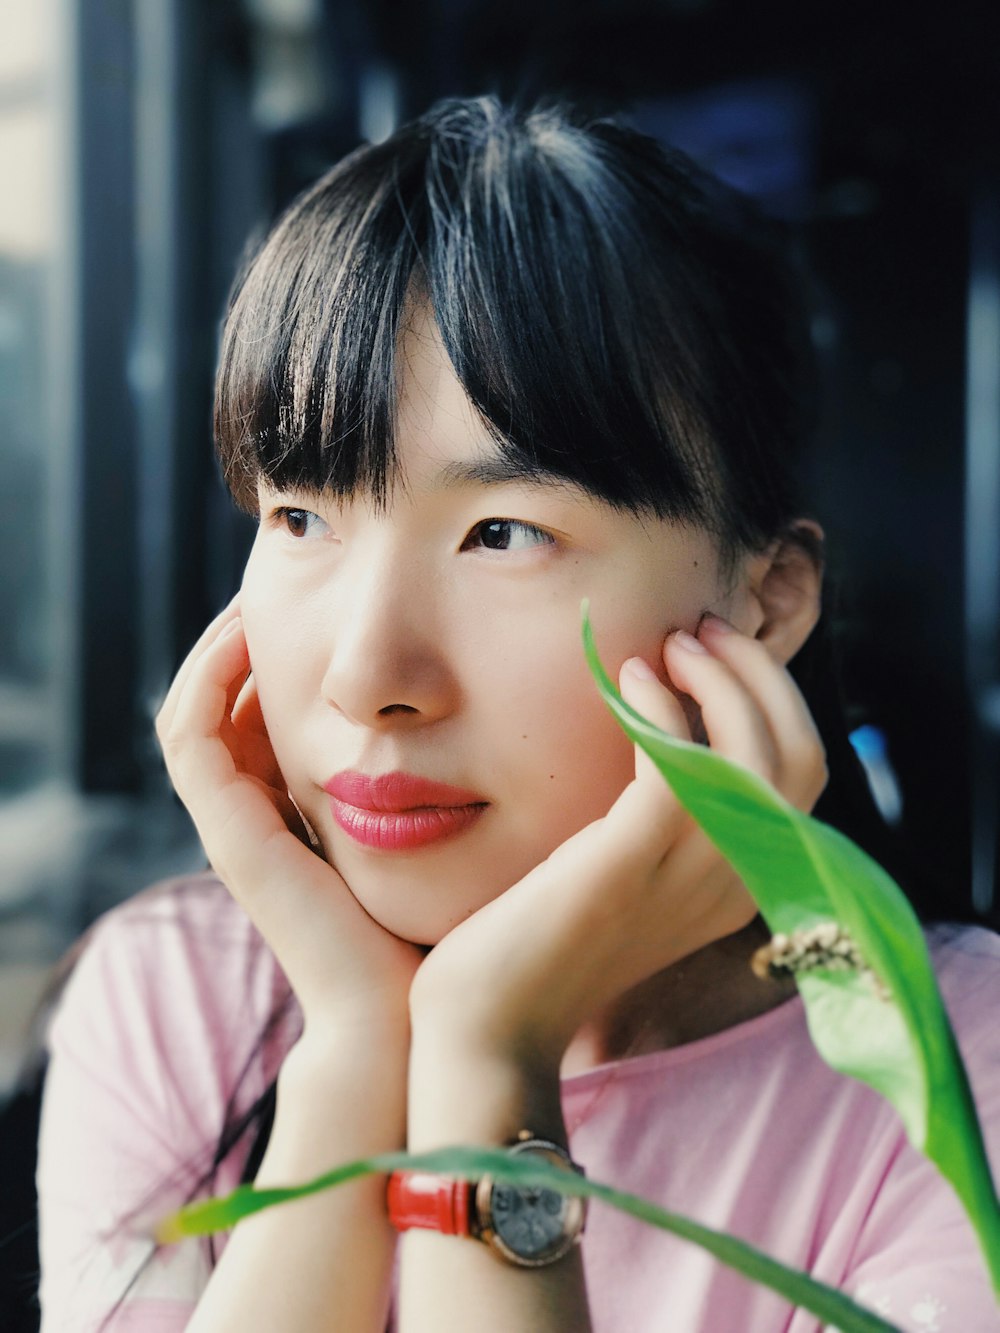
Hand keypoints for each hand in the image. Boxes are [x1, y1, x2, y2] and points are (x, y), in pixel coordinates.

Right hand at [155, 600, 422, 1029]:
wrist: (404, 1020)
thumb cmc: (437, 936)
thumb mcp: (438, 843)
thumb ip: (440, 792)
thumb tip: (482, 724)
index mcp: (297, 824)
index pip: (262, 726)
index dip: (275, 666)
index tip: (315, 614)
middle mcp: (257, 826)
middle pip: (224, 716)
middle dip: (242, 650)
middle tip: (271, 592)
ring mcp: (236, 834)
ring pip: (195, 718)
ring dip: (216, 653)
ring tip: (252, 600)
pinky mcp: (232, 840)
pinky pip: (192, 740)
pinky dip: (208, 682)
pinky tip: (246, 634)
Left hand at [408, 613, 827, 1069]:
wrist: (489, 1024)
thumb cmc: (545, 941)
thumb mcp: (630, 877)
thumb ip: (666, 822)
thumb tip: (670, 731)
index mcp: (742, 883)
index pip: (803, 773)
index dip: (772, 699)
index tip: (716, 653)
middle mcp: (736, 881)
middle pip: (800, 754)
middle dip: (759, 675)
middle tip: (698, 632)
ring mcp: (690, 875)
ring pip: (755, 751)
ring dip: (719, 679)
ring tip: (669, 645)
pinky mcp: (632, 861)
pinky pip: (677, 762)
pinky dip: (661, 705)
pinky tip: (628, 678)